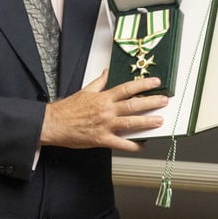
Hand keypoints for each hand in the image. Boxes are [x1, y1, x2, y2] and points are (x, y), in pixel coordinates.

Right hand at [41, 71, 166, 151]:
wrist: (54, 123)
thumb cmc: (67, 109)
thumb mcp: (85, 91)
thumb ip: (99, 83)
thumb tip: (106, 73)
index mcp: (103, 97)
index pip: (127, 88)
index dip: (143, 84)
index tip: (155, 82)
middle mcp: (107, 110)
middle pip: (133, 104)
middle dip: (151, 102)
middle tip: (164, 101)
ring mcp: (105, 125)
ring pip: (130, 122)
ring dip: (147, 122)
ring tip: (159, 121)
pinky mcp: (101, 139)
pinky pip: (121, 144)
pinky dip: (132, 145)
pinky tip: (142, 145)